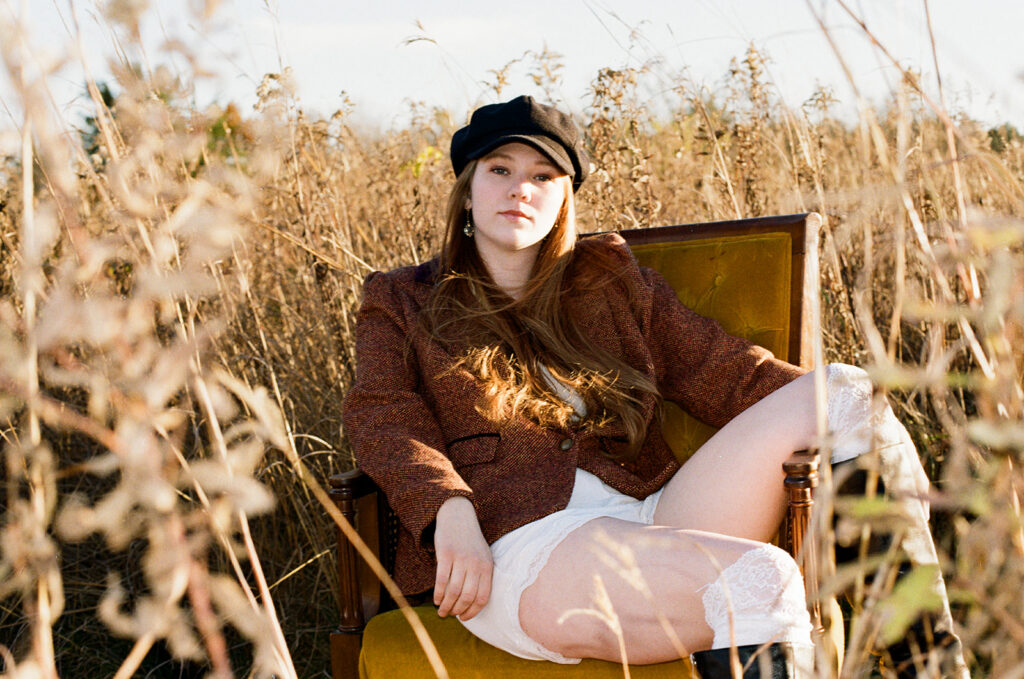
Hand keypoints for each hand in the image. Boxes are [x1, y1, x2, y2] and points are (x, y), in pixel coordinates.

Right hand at [433, 496, 492, 620]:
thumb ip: (481, 577)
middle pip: (468, 597)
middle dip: (458, 611)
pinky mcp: (446, 554)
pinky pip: (441, 579)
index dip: (473, 611)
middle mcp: (476, 564)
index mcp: (487, 567)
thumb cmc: (470, 541)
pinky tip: (435, 599)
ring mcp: (461, 558)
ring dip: (446, 605)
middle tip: (450, 615)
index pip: (483, 597)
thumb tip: (472, 604)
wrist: (458, 516)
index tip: (464, 618)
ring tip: (441, 611)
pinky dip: (438, 593)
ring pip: (454, 591)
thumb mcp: (483, 556)